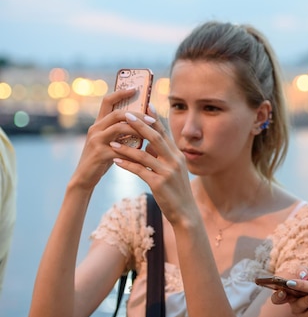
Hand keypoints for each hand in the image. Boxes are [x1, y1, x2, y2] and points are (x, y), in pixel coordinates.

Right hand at [71, 87, 143, 189]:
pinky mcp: (99, 153)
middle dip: (137, 114)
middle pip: (117, 113)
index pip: (108, 101)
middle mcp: (95, 128)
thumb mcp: (112, 142)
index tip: (136, 88)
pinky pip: (119, 148)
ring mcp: (96, 140)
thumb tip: (145, 123)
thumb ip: (124, 132)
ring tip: (151, 132)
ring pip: (119, 127)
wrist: (85, 178)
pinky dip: (133, 149)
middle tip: (152, 118)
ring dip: (138, 129)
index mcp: (99, 123)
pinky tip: (143, 151)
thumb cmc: (102, 159)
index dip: (120, 92)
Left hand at [107, 106, 198, 227]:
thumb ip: (162, 157)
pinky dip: (126, 164)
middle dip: (140, 125)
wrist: (185, 213)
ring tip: (112, 141)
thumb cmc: (176, 191)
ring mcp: (167, 172)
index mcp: (178, 155)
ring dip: (126, 147)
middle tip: (127, 115)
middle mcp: (174, 160)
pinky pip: (139, 170)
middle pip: (155, 138)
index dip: (155, 117)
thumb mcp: (173, 171)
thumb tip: (148, 146)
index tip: (146, 103)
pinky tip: (115, 161)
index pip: (165, 132)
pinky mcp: (159, 184)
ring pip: (144, 154)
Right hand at [270, 267, 307, 316]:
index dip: (278, 296)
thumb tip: (302, 276)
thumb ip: (305, 271)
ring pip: (304, 316)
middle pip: (294, 307)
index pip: (277, 298)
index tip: (283, 292)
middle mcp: (294, 306)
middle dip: (304, 302)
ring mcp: (303, 316)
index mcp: (290, 294)